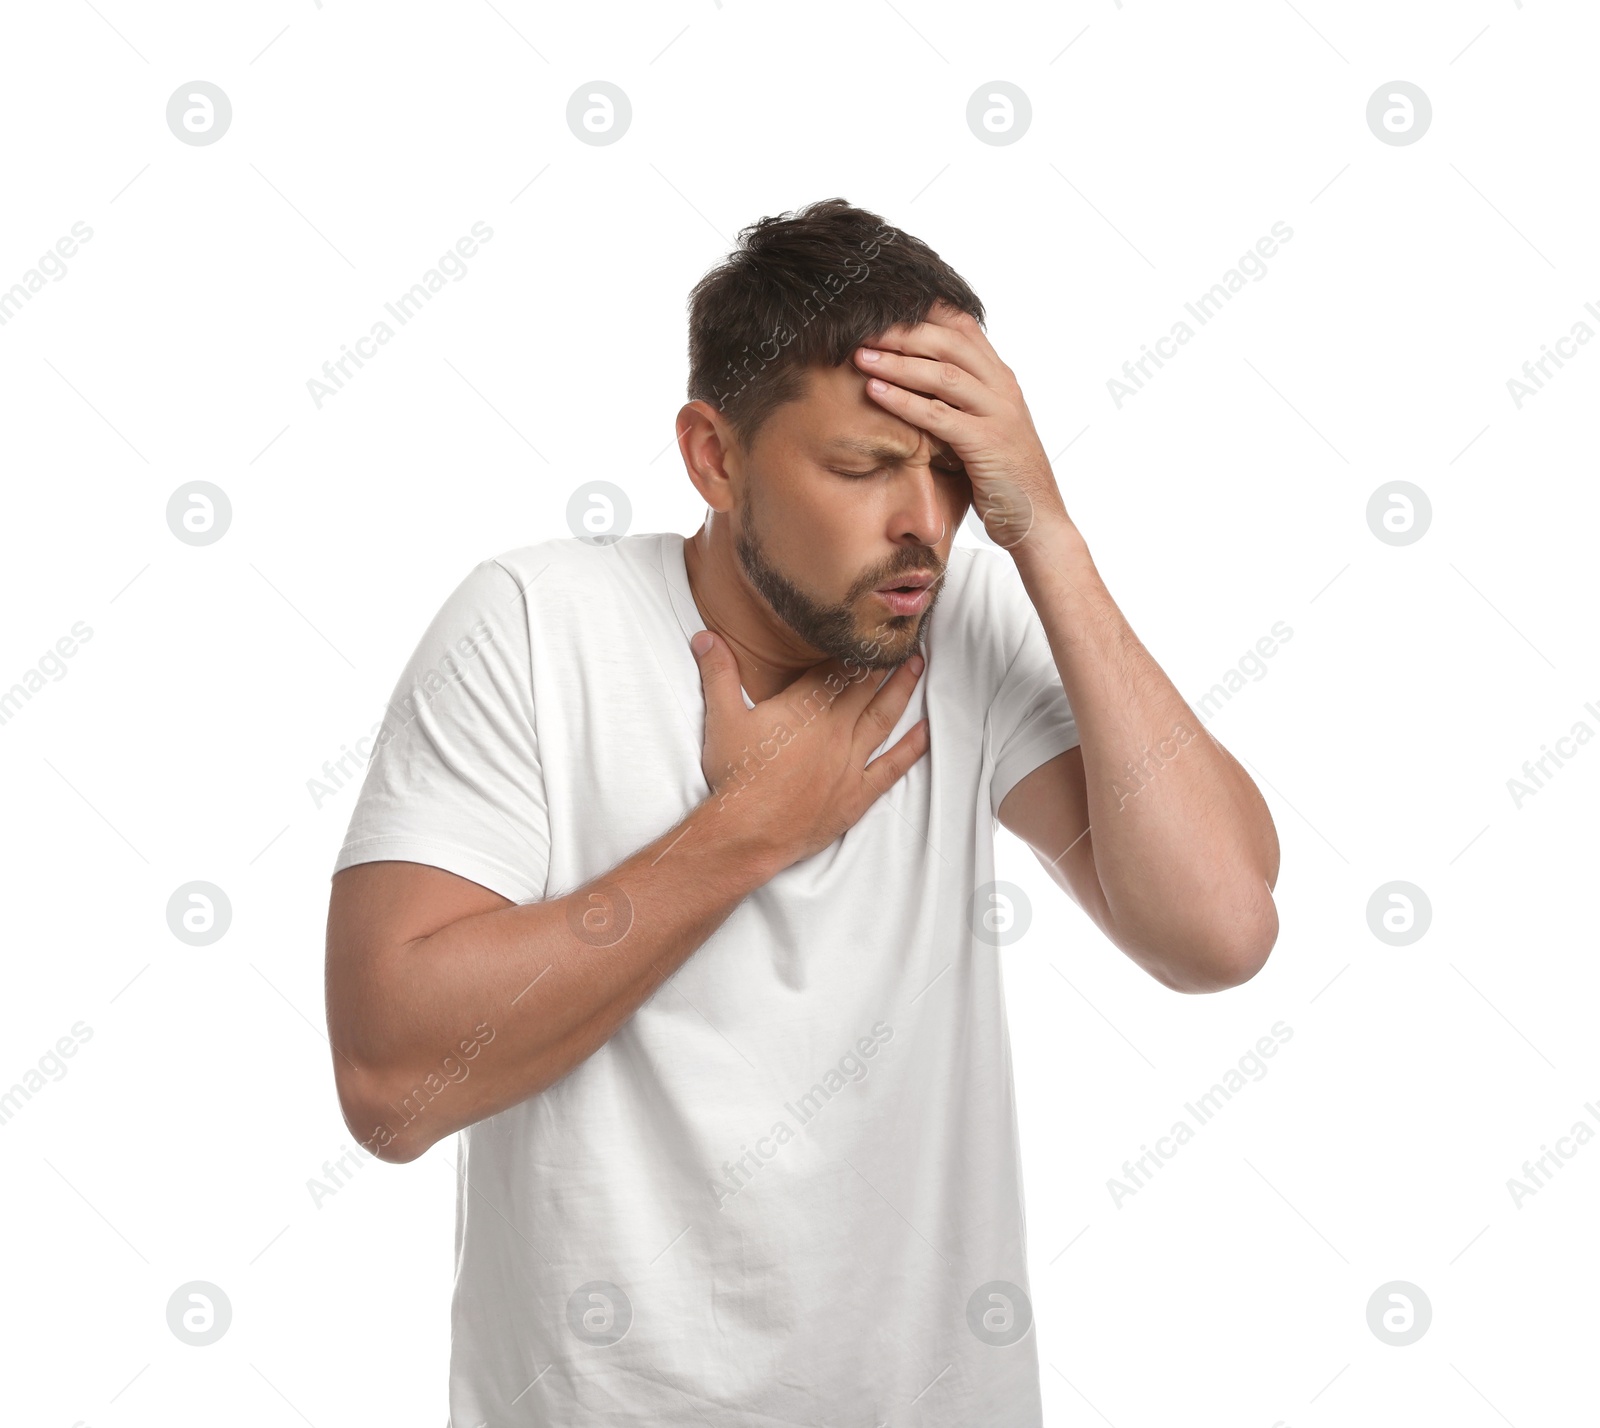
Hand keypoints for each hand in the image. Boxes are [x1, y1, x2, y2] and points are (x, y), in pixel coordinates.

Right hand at [690, 633, 928, 871]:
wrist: (748, 832)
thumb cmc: (736, 776)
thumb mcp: (721, 719)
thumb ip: (717, 673)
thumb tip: (704, 636)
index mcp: (806, 707)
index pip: (837, 668)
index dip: (855, 647)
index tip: (870, 628)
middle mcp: (835, 728)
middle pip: (866, 686)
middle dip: (885, 660)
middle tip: (903, 638)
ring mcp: (850, 762)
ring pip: (883, 717)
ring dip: (902, 689)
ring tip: (917, 666)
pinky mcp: (857, 794)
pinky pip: (892, 767)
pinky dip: (912, 748)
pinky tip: (926, 731)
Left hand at [850, 300, 1069, 548]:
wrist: (1037, 520)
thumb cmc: (1003, 477)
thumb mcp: (983, 428)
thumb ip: (959, 402)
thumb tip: (917, 384)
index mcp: (1000, 378)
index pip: (963, 327)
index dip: (924, 312)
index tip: (884, 307)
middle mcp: (1002, 388)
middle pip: (949, 342)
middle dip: (902, 332)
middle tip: (862, 327)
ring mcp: (997, 413)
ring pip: (942, 373)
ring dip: (897, 362)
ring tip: (860, 355)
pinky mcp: (987, 443)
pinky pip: (939, 414)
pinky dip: (903, 400)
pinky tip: (875, 392)